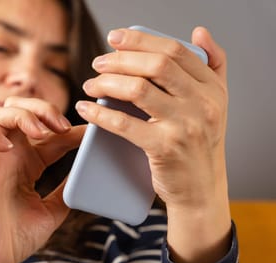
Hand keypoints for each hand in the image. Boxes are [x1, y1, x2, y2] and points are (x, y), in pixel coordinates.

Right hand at [0, 96, 83, 262]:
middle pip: (19, 109)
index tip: (90, 133)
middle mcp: (9, 156)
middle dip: (41, 109)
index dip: (69, 127)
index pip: (48, 133)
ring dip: (20, 115)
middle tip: (62, 126)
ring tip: (39, 133)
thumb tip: (87, 174)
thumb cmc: (17, 238)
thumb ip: (66, 190)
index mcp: (28, 164)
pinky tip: (9, 148)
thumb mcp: (52, 211)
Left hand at [75, 27, 230, 262]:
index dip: (141, 40)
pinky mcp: (164, 148)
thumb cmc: (200, 145)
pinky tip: (85, 108)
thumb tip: (198, 32)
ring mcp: (185, 126)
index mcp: (212, 88)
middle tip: (98, 63)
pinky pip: (125, 124)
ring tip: (90, 85)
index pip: (175, 51)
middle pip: (156, 65)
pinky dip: (99, 113)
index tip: (115, 39)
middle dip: (120, 59)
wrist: (201, 190)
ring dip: (106, 83)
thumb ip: (213, 66)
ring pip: (138, 90)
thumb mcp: (216, 103)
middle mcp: (203, 104)